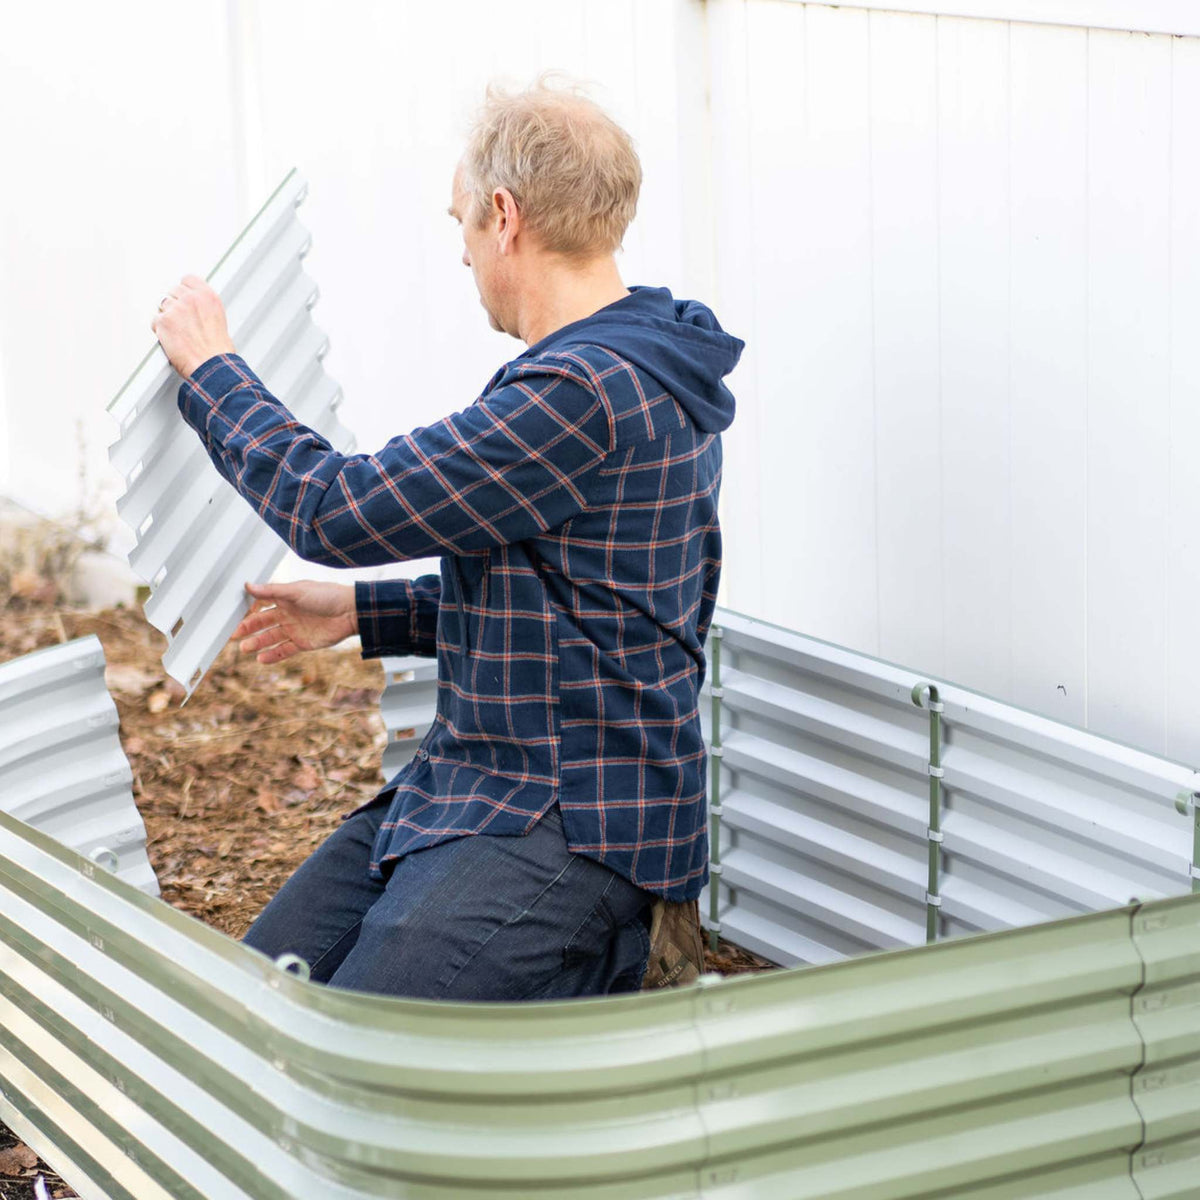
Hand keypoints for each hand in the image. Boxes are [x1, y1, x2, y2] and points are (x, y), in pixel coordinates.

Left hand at [151, 274, 236, 377]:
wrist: (212, 365)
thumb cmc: (218, 350)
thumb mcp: (218, 320)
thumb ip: (203, 308)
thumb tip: (193, 308)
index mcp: (208, 297)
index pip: (188, 279)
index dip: (184, 290)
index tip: (183, 298)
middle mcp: (191, 299)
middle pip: (172, 291)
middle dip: (174, 304)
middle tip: (181, 321)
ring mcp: (176, 309)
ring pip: (162, 305)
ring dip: (166, 316)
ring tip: (177, 332)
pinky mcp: (163, 322)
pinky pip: (154, 320)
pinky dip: (159, 330)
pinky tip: (171, 339)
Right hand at [233, 581, 358, 663]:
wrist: (351, 612)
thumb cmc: (326, 596)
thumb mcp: (297, 591)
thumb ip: (272, 591)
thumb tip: (247, 585)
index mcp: (285, 599)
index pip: (260, 604)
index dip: (247, 610)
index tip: (232, 615)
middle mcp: (287, 614)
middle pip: (263, 623)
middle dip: (248, 629)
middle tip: (234, 635)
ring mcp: (295, 629)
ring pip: (271, 638)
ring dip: (257, 643)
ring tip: (244, 648)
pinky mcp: (303, 643)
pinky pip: (284, 651)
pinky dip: (272, 656)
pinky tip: (260, 659)